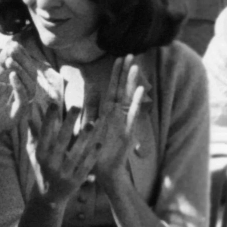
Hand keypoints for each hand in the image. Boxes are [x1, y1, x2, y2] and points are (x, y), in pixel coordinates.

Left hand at [0, 37, 43, 148]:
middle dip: (23, 60)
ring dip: (21, 71)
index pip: (26, 66)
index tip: (14, 44)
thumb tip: (11, 44)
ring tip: (9, 61)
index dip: (22, 54)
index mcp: (18, 84)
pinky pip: (24, 99)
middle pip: (32, 75)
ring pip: (30, 86)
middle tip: (12, 50)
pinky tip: (11, 76)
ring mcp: (21, 105)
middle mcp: (23, 94)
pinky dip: (19, 86)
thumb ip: (0, 63)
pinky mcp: (17, 114)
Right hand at [18, 97, 100, 206]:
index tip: (55, 103)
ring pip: (75, 154)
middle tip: (76, 106)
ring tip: (92, 123)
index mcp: (40, 157)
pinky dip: (92, 155)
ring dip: (84, 138)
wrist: (49, 197)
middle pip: (60, 142)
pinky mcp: (76, 182)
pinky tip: (99, 143)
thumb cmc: (43, 169)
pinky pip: (86, 166)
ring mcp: (64, 175)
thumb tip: (31, 114)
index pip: (44, 135)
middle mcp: (50, 166)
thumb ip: (36, 135)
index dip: (49, 120)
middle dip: (69, 123)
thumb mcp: (37, 154)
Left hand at [90, 60, 147, 187]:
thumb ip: (90, 110)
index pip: (113, 88)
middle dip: (125, 73)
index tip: (118, 58)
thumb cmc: (98, 151)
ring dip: (132, 83)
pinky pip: (133, 115)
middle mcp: (118, 115)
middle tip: (130, 54)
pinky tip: (140, 91)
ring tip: (136, 67)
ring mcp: (125, 123)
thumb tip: (87, 96)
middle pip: (122, 90)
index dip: (116, 74)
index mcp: (109, 113)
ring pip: (129, 99)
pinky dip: (136, 103)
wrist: (105, 172)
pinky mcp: (129, 133)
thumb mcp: (90, 127)